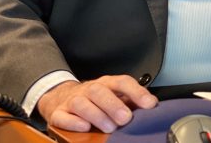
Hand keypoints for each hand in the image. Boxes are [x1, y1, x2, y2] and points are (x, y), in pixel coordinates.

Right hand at [37, 75, 157, 132]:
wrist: (61, 97)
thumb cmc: (95, 100)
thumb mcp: (114, 96)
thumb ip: (131, 101)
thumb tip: (152, 106)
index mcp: (106, 84)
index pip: (122, 82)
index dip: (137, 92)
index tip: (149, 104)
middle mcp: (89, 89)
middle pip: (99, 91)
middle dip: (113, 104)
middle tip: (126, 119)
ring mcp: (72, 101)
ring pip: (81, 103)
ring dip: (96, 115)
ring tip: (109, 128)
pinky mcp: (58, 114)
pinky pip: (62, 116)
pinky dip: (73, 122)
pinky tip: (84, 127)